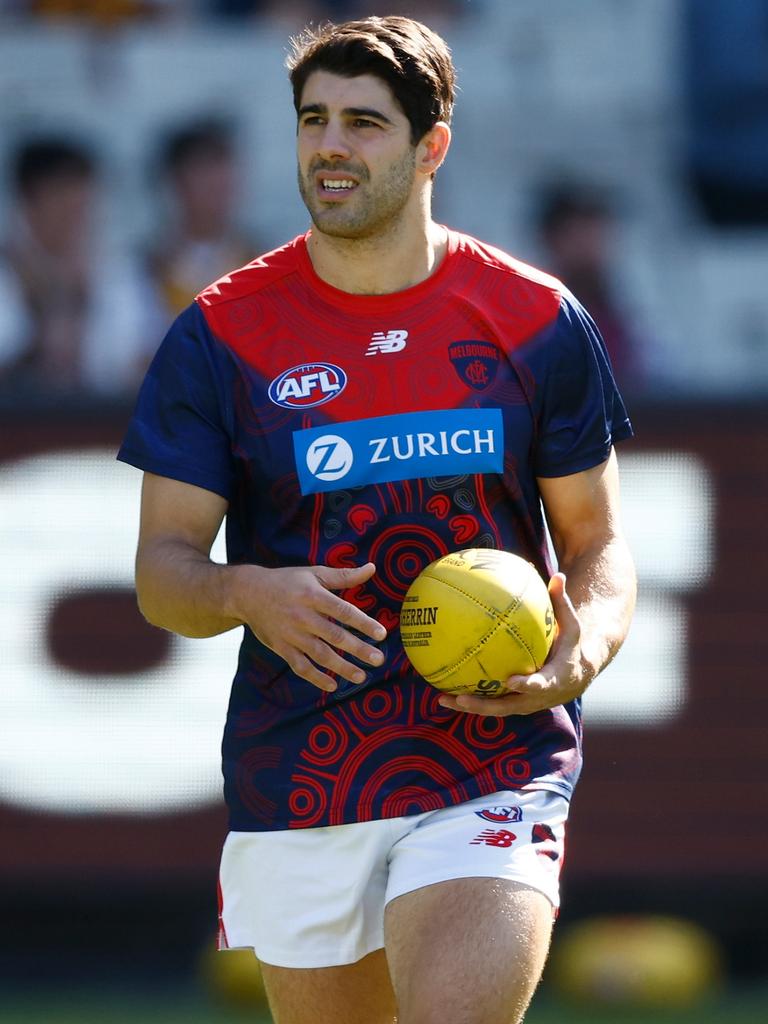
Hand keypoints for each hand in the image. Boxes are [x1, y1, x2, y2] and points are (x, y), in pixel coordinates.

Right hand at [234, 561, 386, 691]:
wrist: (248, 593)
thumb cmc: (287, 582)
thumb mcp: (314, 574)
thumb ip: (343, 576)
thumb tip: (372, 568)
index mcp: (313, 596)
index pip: (343, 611)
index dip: (363, 623)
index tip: (381, 633)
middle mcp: (303, 616)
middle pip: (334, 636)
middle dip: (357, 649)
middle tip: (378, 658)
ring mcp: (291, 634)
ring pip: (320, 654)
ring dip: (342, 667)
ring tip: (362, 676)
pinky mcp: (281, 648)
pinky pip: (300, 666)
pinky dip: (316, 678)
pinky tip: (333, 685)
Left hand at [437, 573, 590, 717]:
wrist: (576, 676)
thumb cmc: (570, 647)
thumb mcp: (571, 626)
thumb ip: (561, 604)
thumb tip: (558, 575)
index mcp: (553, 679)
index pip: (540, 685)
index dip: (526, 685)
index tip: (511, 680)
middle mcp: (536, 698)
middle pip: (508, 706)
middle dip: (484, 705)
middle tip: (462, 697)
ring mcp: (523, 704)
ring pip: (494, 710)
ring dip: (468, 707)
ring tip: (443, 699)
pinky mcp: (513, 704)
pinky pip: (489, 704)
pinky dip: (468, 701)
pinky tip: (444, 691)